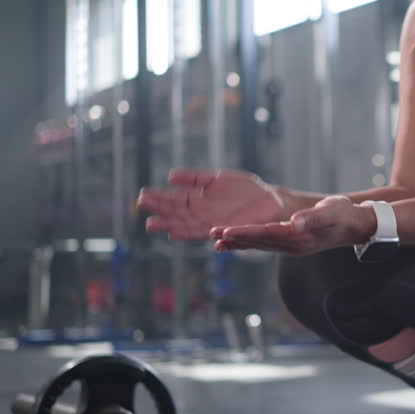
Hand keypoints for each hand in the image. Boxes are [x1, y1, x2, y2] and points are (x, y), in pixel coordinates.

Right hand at [137, 168, 284, 239]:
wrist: (270, 200)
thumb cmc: (245, 189)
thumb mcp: (217, 178)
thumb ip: (195, 178)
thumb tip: (170, 176)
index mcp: (199, 200)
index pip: (174, 200)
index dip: (159, 199)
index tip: (142, 196)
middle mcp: (203, 215)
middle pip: (178, 215)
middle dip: (161, 214)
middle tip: (144, 214)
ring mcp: (214, 223)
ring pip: (190, 227)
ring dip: (174, 227)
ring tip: (158, 227)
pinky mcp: (229, 230)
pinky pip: (213, 233)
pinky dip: (201, 234)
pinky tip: (186, 233)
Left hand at [209, 195, 377, 254]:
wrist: (355, 225)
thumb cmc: (345, 214)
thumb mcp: (333, 211)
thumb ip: (314, 217)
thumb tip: (295, 222)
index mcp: (300, 236)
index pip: (268, 234)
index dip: (246, 232)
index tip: (226, 231)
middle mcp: (292, 245)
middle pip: (258, 241)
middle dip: (235, 238)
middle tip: (211, 234)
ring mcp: (290, 246)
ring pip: (258, 244)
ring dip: (237, 242)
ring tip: (215, 240)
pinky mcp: (289, 243)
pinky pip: (264, 244)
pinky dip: (247, 243)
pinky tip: (232, 242)